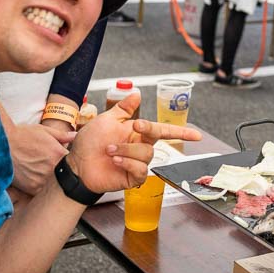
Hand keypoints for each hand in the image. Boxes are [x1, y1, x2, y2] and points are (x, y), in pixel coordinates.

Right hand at [7, 123, 75, 194]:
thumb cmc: (23, 135)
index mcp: (59, 154)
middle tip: (58, 170)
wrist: (2, 144)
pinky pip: (43, 192)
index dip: (74, 163)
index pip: (75, 163)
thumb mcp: (45, 131)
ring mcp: (42, 180)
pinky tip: (38, 180)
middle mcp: (53, 169)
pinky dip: (43, 188)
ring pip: (56, 186)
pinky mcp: (32, 188)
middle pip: (67, 176)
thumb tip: (76, 135)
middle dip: (66, 174)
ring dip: (55, 183)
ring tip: (46, 175)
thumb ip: (63, 136)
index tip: (70, 163)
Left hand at [65, 94, 201, 192]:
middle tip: (136, 126)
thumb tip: (137, 94)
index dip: (181, 133)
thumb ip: (123, 109)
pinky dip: (128, 163)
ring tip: (110, 150)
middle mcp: (139, 147)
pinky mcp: (132, 178)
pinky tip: (116, 161)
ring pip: (147, 154)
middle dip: (148, 131)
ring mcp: (136, 163)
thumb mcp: (106, 120)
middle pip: (156, 138)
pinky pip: (141, 170)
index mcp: (136, 133)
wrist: (76, 165)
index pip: (162, 131)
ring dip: (127, 150)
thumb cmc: (89, 143)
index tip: (197, 135)